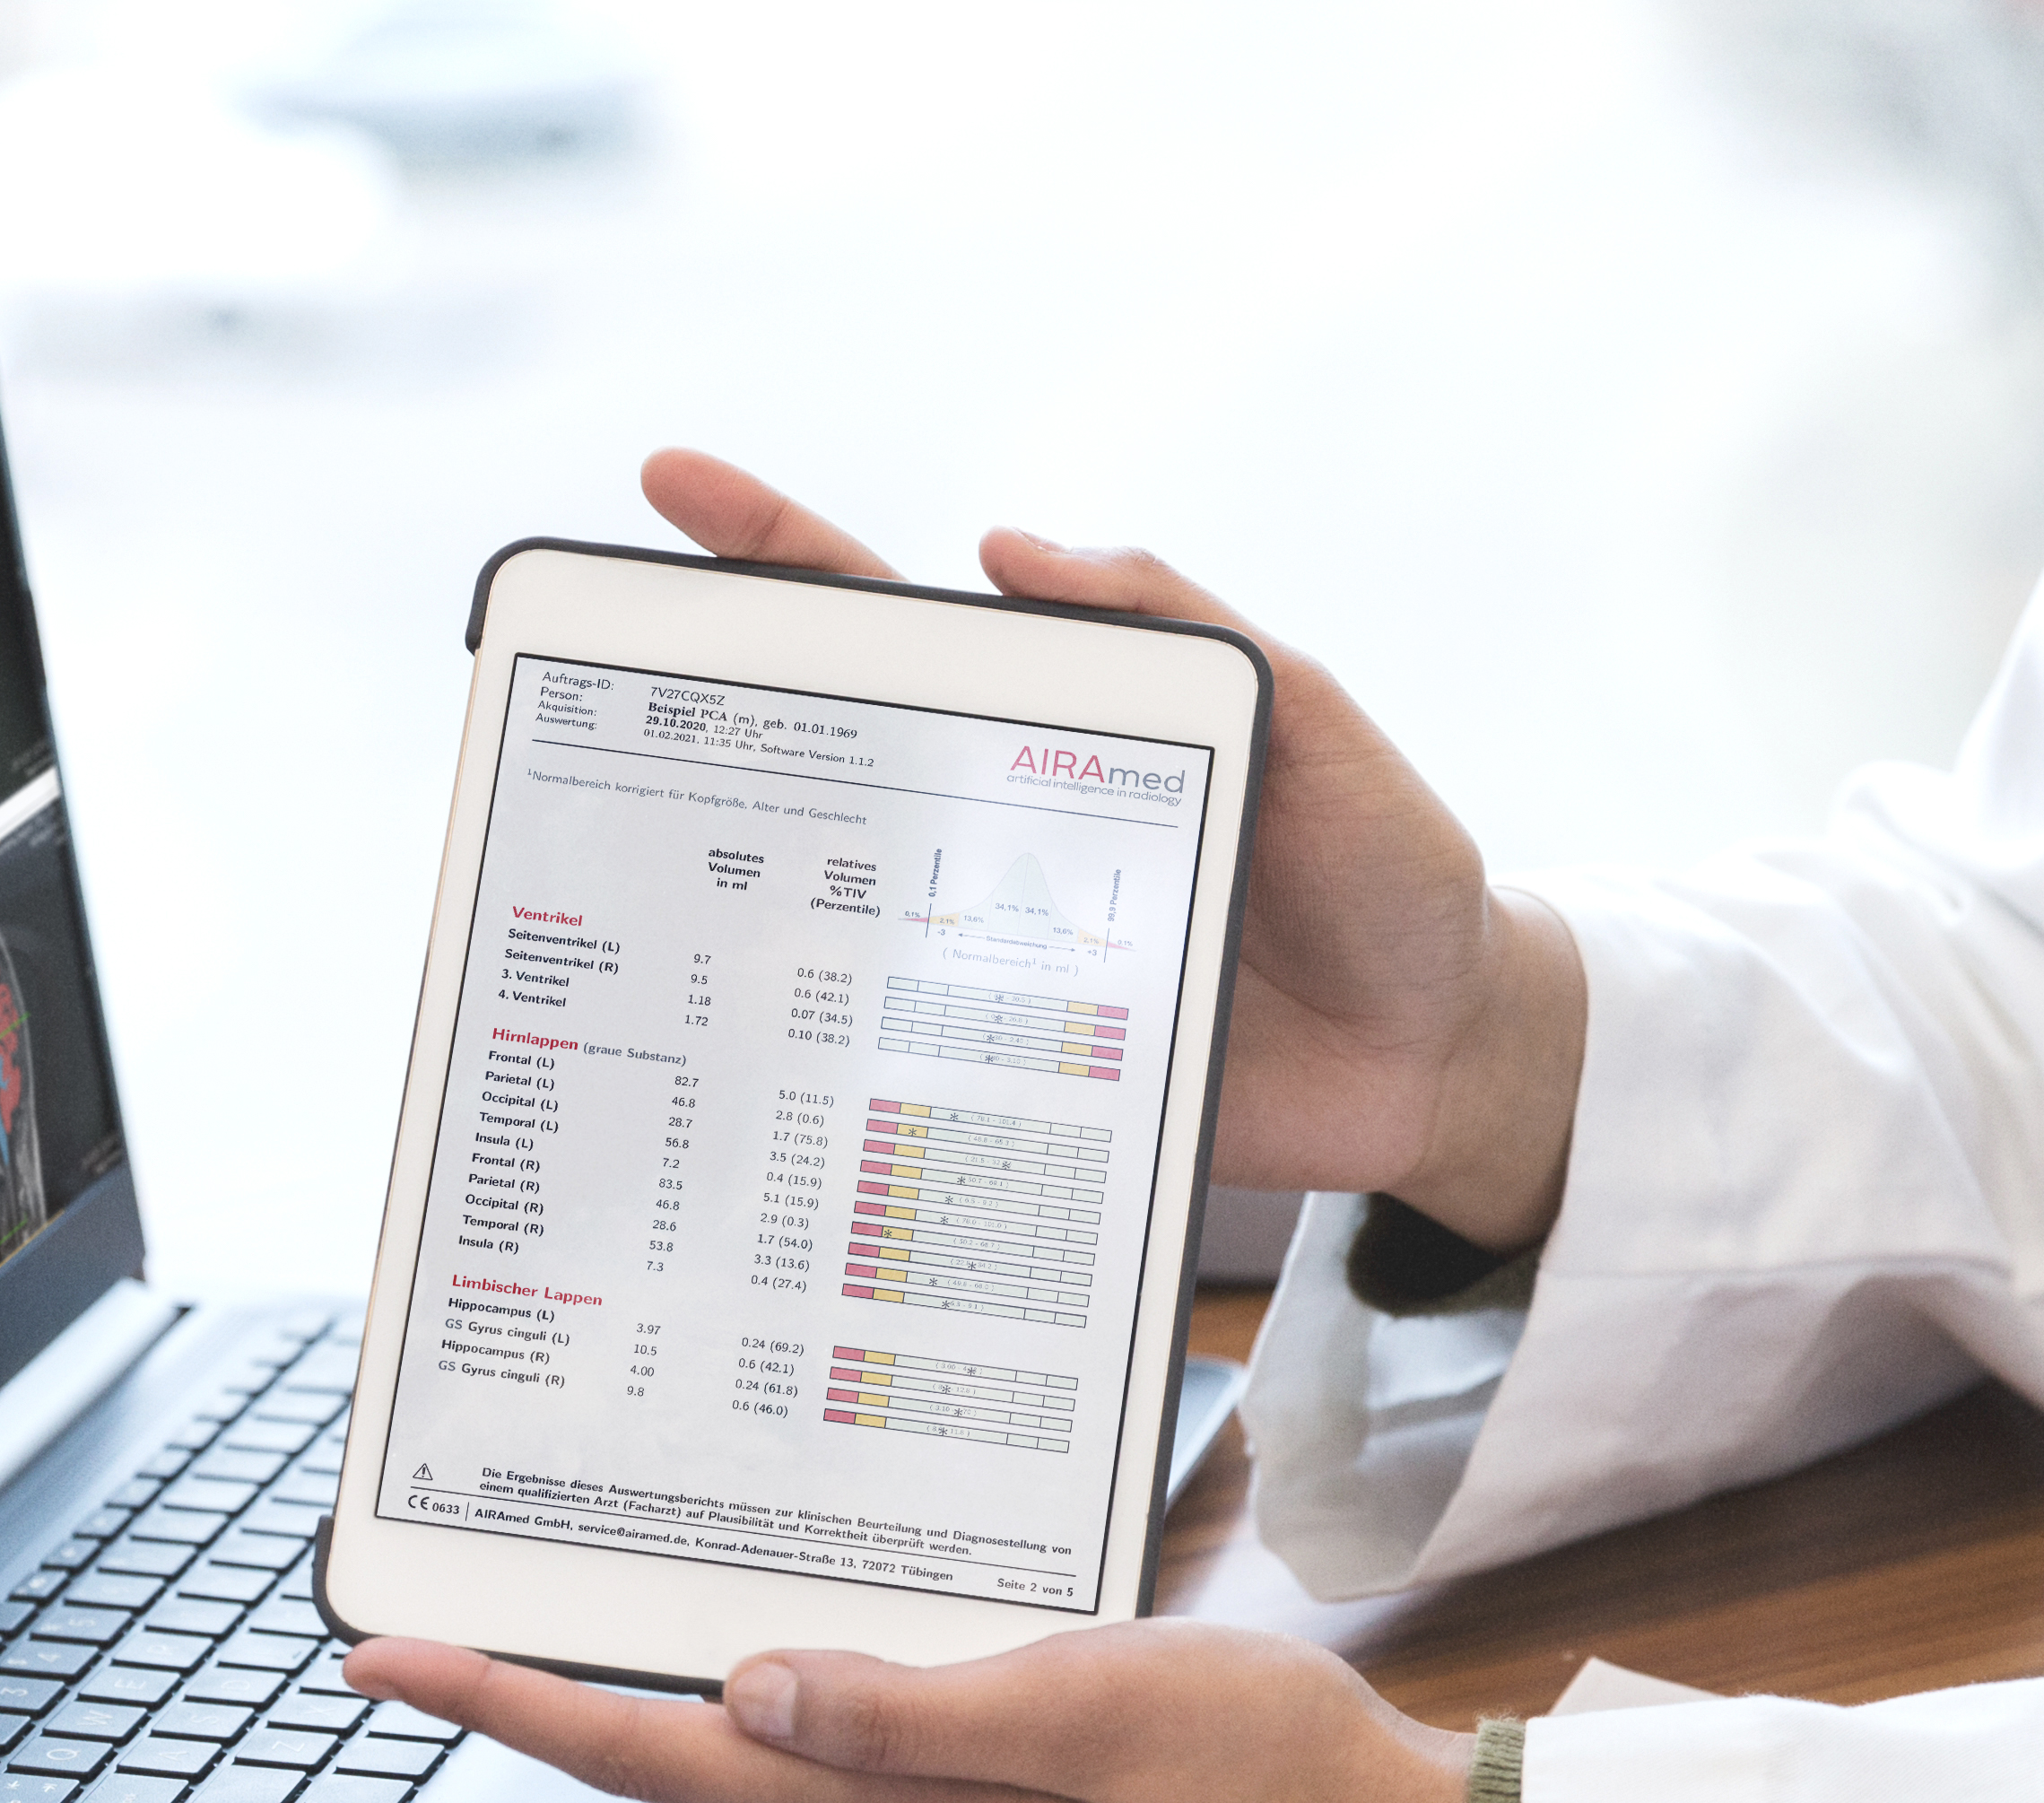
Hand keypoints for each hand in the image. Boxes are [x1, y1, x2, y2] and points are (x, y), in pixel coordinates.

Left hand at [347, 1620, 1482, 1802]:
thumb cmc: (1256, 1769)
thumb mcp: (1087, 1704)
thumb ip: (912, 1711)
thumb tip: (745, 1694)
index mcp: (885, 1801)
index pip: (652, 1759)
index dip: (508, 1709)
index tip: (382, 1663)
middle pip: (659, 1759)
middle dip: (522, 1700)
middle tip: (401, 1636)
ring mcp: (922, 1802)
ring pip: (726, 1746)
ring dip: (615, 1693)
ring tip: (515, 1626)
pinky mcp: (970, 1776)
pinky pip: (813, 1726)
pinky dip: (734, 1677)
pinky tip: (720, 1635)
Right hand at [638, 449, 1586, 1252]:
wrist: (1449, 1063)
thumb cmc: (1395, 876)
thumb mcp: (1320, 726)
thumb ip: (1192, 632)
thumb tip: (1016, 550)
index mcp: (1063, 733)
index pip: (905, 627)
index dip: (787, 556)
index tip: (674, 487)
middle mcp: (1003, 836)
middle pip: (831, 754)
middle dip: (704, 698)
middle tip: (594, 651)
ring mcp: (997, 958)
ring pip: (838, 911)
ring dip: (738, 889)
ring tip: (638, 849)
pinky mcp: (1020, 1073)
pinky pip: (905, 1058)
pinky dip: (830, 1051)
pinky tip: (755, 1040)